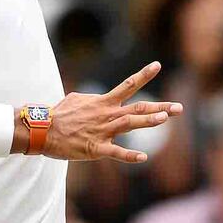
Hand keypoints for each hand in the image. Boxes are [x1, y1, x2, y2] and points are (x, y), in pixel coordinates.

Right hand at [43, 62, 182, 162]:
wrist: (43, 130)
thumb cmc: (59, 114)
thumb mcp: (76, 99)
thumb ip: (91, 99)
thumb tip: (95, 99)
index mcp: (103, 102)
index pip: (128, 85)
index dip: (144, 75)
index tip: (157, 65)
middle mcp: (107, 114)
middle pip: (138, 107)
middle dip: (160, 107)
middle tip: (179, 108)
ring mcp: (103, 131)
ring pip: (130, 123)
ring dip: (148, 120)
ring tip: (165, 118)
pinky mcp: (96, 148)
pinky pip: (116, 153)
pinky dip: (130, 155)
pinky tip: (143, 157)